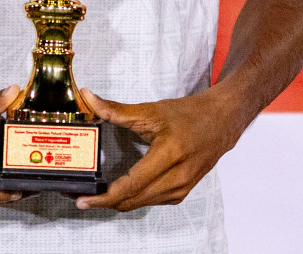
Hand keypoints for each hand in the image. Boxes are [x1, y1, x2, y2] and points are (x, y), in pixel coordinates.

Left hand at [74, 88, 243, 211]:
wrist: (221, 121)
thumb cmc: (189, 114)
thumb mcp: (151, 110)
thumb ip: (116, 109)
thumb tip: (88, 98)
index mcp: (169, 154)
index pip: (131, 184)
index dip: (105, 196)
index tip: (83, 199)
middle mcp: (177, 177)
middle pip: (133, 200)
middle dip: (104, 202)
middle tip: (81, 197)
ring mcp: (181, 188)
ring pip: (140, 204)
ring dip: (117, 202)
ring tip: (96, 195)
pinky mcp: (182, 193)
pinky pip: (151, 201)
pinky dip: (133, 199)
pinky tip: (120, 191)